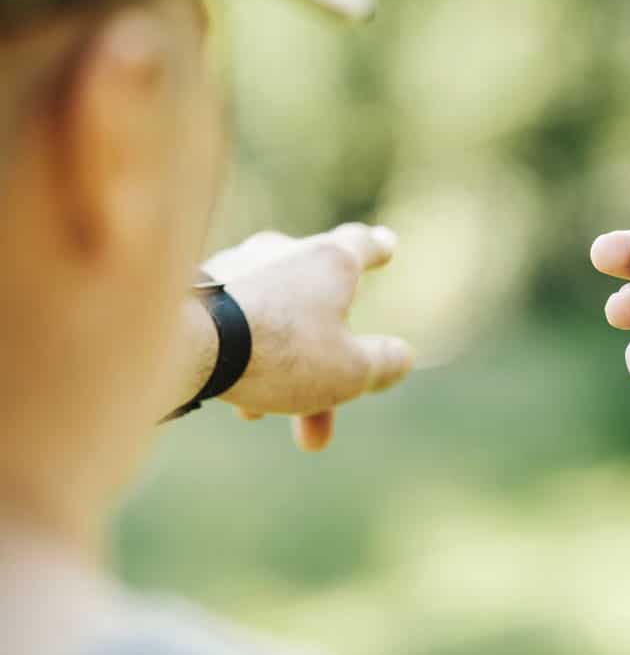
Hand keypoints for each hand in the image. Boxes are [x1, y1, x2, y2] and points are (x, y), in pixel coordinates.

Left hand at [202, 223, 413, 450]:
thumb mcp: (349, 371)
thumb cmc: (278, 352)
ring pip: (273, 321)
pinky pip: (235, 323)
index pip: (363, 245)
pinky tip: (234, 397)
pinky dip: (244, 357)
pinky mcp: (197, 286)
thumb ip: (384, 363)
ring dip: (278, 371)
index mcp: (330, 260)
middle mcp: (283, 251)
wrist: (183, 344)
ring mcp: (237, 266)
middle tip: (318, 430)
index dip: (379, 249)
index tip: (388, 246)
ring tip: (259, 416)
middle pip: (316, 307)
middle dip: (323, 370)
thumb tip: (401, 357)